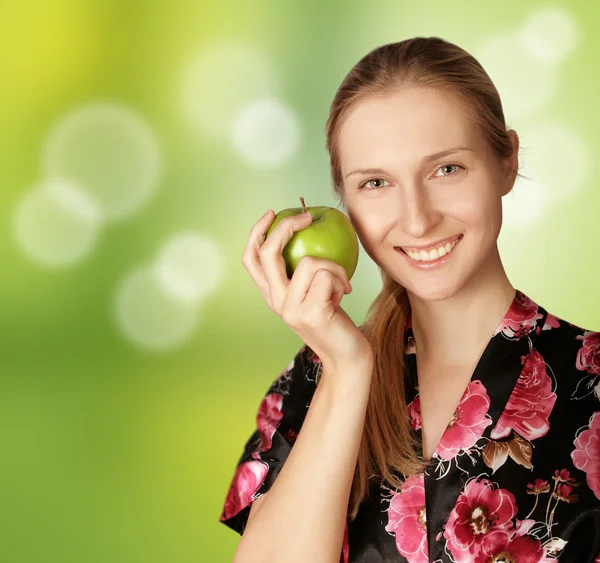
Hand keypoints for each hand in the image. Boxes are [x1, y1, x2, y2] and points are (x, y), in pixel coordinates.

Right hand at [242, 210, 373, 376]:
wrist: (348, 357)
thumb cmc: (336, 321)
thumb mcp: (314, 294)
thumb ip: (303, 274)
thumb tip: (307, 230)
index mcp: (272, 296)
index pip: (251, 259)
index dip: (256, 232)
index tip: (272, 214)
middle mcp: (276, 303)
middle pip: (268, 254)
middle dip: (287, 228)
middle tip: (307, 219)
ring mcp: (291, 309)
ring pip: (308, 261)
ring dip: (333, 266)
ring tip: (340, 285)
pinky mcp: (311, 313)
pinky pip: (327, 274)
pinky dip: (341, 278)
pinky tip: (344, 294)